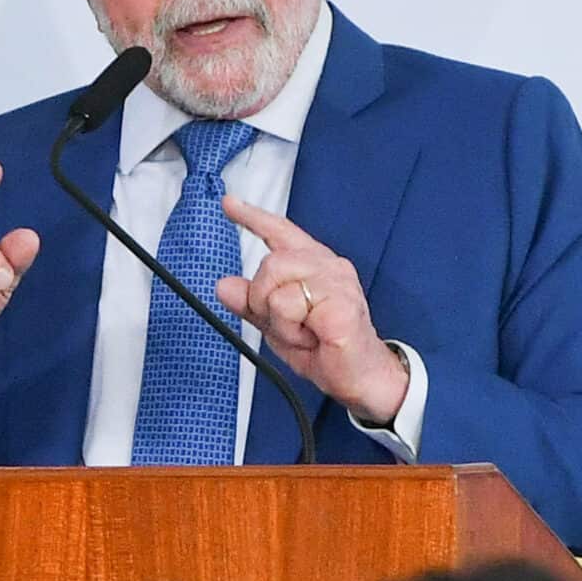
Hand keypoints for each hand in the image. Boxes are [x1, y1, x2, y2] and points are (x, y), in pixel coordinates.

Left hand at [216, 198, 408, 423]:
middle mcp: (328, 266)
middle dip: (263, 299)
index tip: (229, 204)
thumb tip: (223, 285)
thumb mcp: (276, 324)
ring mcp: (338, 282)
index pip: (281, 232)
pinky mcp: (341, 303)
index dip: (252, 217)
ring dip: (278, 318)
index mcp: (313, 265)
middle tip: (285, 324)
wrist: (358, 376)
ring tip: (302, 332)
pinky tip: (312, 337)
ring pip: (276, 284)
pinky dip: (291, 330)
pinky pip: (290, 306)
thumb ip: (251, 303)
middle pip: (270, 263)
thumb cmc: (324, 347)